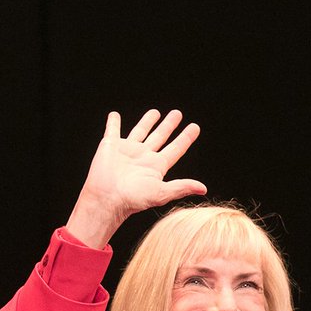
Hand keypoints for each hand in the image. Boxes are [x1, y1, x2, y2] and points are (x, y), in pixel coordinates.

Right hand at [66, 109, 206, 248]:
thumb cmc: (133, 198)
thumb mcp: (161, 192)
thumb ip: (182, 187)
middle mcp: (143, 157)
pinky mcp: (110, 145)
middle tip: (177, 114)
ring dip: (147, 121)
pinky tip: (114, 115)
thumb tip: (203, 189)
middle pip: (160, 137)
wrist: (107, 198)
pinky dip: (113, 123)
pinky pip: (112, 130)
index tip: (195, 127)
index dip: (186, 138)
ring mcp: (127, 150)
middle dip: (169, 125)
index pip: (176, 148)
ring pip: (140, 131)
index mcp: (157, 166)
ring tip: (156, 112)